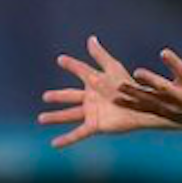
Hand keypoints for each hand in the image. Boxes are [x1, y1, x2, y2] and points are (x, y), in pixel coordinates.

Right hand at [39, 35, 165, 147]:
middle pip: (70, 96)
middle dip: (58, 96)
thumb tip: (90, 38)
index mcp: (96, 82)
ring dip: (55, 117)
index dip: (71, 64)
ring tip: (41, 118)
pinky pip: (77, 133)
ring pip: (69, 115)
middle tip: (45, 96)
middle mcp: (92, 98)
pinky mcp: (95, 125)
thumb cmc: (128, 86)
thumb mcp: (112, 68)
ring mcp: (92, 112)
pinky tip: (54, 144)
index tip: (61, 59)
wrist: (140, 106)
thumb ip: (100, 55)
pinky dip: (65, 139)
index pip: (80, 71)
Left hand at [118, 41, 181, 127]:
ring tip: (119, 87)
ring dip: (133, 93)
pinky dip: (130, 104)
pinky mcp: (159, 112)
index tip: (163, 51)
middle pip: (163, 89)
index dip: (174, 63)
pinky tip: (115, 98)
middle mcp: (179, 98)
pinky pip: (142, 108)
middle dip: (151, 81)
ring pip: (149, 100)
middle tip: (137, 71)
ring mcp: (168, 107)